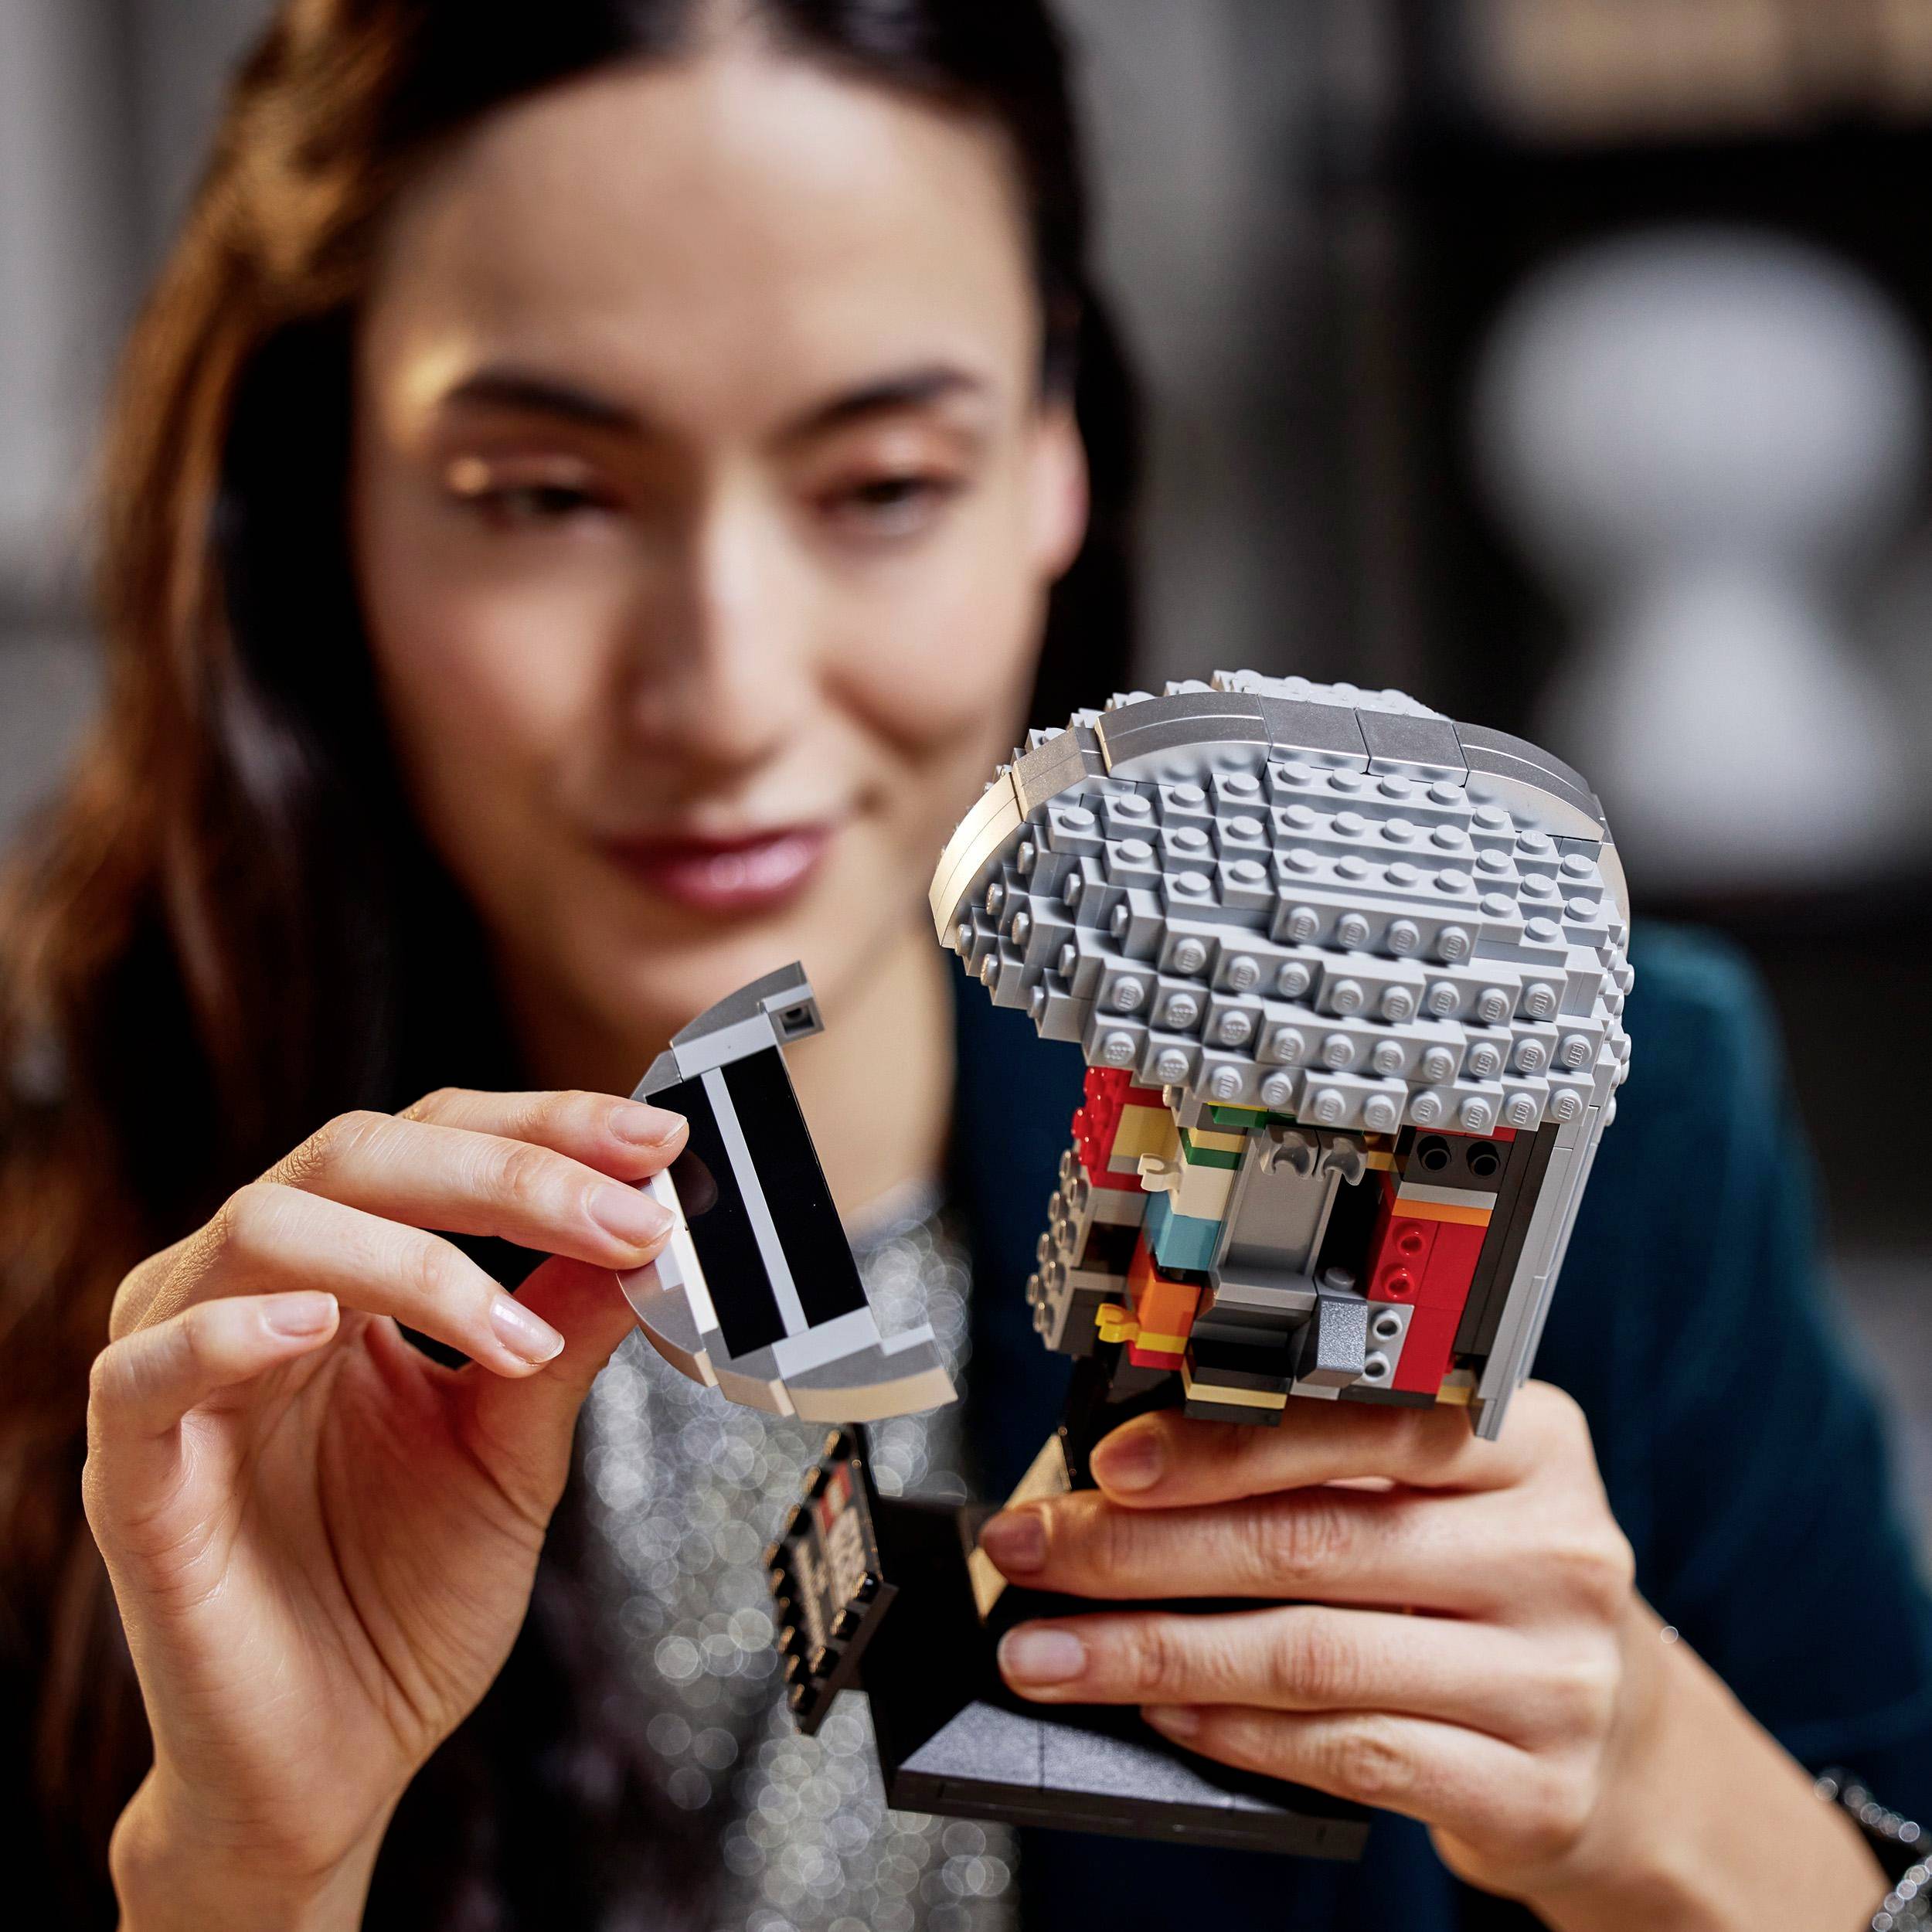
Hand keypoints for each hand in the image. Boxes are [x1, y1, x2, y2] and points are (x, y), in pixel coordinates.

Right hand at [83, 1089, 682, 1930]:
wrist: (334, 1764)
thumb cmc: (410, 1600)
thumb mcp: (515, 1447)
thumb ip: (563, 1331)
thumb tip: (647, 1225)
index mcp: (347, 1273)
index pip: (433, 1139)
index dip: (544, 1126)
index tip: (655, 1139)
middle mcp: (256, 1294)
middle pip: (358, 1155)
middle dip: (508, 1173)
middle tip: (626, 1212)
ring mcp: (183, 1373)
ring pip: (263, 1229)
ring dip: (414, 1258)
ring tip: (516, 1334)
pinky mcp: (133, 1470)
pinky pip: (145, 1368)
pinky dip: (230, 1332)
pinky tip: (322, 1327)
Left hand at [980, 1382, 1882, 1928]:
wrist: (1626, 1745)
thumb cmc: (1488, 1586)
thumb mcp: (1443, 1495)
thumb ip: (1324, 1467)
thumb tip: (1122, 1467)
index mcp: (1530, 1442)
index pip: (1360, 1424)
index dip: (1221, 1442)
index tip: (1107, 1461)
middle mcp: (1553, 1550)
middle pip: (1310, 1542)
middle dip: (1143, 1550)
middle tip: (1033, 1554)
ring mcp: (1551, 1676)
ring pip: (1311, 1655)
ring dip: (1153, 1652)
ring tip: (1050, 1651)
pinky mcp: (1529, 1786)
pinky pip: (1347, 1753)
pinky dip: (1232, 1731)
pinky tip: (1158, 1710)